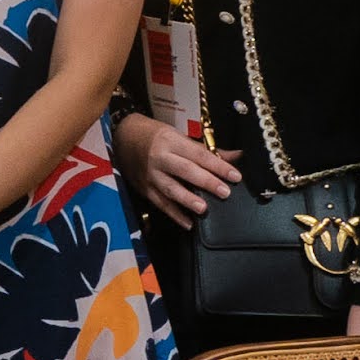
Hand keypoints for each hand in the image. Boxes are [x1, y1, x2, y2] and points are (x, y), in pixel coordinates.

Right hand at [116, 115, 241, 223]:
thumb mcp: (179, 136)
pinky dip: (174, 214)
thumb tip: (236, 156)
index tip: (235, 176)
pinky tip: (187, 223)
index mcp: (172, 141)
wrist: (123, 138)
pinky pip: (160, 203)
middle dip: (206, 182)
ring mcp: (151, 174)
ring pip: (171, 188)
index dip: (218, 165)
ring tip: (203, 209)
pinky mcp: (144, 188)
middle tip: (224, 192)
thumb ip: (207, 150)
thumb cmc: (156, 136)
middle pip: (185, 170)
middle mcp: (160, 157)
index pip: (199, 155)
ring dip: (187, 199)